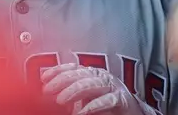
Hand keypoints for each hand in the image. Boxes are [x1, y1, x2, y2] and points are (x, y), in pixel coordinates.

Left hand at [42, 64, 157, 114]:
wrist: (134, 113)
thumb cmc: (108, 106)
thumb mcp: (86, 97)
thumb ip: (73, 94)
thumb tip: (51, 93)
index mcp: (93, 74)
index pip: (73, 68)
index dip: (57, 71)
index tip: (43, 78)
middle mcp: (103, 77)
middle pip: (79, 74)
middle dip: (61, 81)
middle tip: (47, 90)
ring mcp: (114, 87)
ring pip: (91, 84)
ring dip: (74, 91)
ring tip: (60, 100)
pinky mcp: (123, 100)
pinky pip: (107, 100)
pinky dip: (93, 106)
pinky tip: (82, 112)